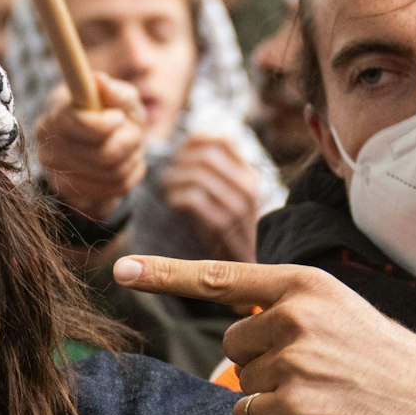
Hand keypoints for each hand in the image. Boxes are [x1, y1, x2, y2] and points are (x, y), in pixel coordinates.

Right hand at [34, 75, 147, 220]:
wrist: (108, 152)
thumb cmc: (117, 116)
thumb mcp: (124, 99)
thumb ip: (116, 92)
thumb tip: (100, 81)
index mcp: (58, 107)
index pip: (75, 122)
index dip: (103, 125)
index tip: (119, 118)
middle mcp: (46, 136)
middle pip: (101, 154)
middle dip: (128, 144)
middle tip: (131, 135)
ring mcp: (52, 166)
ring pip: (110, 175)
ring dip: (130, 161)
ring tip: (129, 150)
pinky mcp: (63, 190)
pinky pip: (108, 192)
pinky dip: (124, 179)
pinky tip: (120, 167)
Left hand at [114, 255, 415, 414]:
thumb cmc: (381, 363)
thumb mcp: (338, 314)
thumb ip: (283, 315)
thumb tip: (230, 348)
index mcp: (304, 286)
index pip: (219, 277)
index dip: (164, 275)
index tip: (122, 271)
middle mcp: (294, 316)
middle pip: (232, 343)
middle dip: (263, 362)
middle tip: (320, 371)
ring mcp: (292, 362)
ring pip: (241, 382)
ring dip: (272, 395)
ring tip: (326, 392)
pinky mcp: (291, 407)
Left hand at [159, 134, 262, 262]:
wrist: (241, 275)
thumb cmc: (223, 235)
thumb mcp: (223, 198)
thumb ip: (213, 171)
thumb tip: (192, 139)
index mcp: (249, 176)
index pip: (221, 140)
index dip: (193, 142)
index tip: (178, 155)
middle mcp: (248, 188)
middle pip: (206, 155)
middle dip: (179, 162)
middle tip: (166, 176)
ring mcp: (238, 207)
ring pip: (198, 175)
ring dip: (174, 180)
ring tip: (167, 191)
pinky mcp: (224, 227)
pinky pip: (194, 199)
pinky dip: (176, 198)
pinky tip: (172, 205)